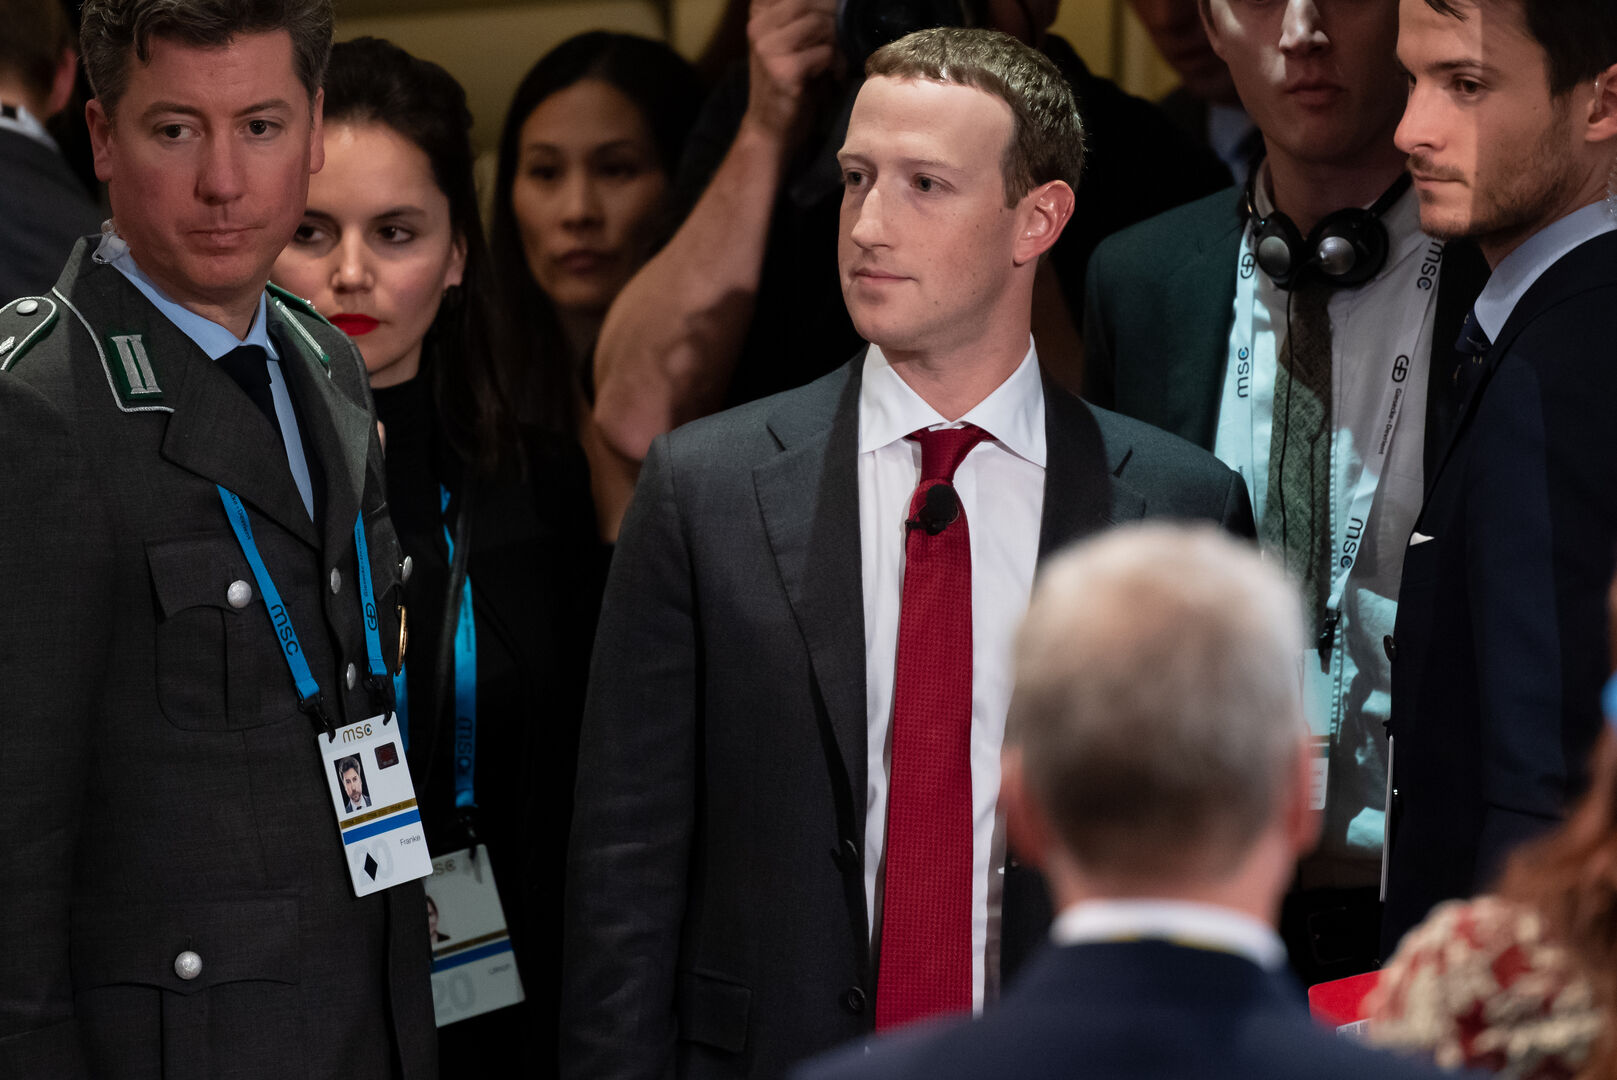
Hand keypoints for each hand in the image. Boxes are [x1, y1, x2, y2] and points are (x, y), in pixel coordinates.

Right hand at [742, 0, 836, 141]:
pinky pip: (825, 52)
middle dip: (835, 19)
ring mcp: (768, 48)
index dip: (821, 2)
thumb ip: (801, 17)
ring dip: (837, 42)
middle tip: (842, 41)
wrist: (768, 127)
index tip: (829, 15)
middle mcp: (758, 27)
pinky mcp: (784, 71)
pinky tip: (832, 77)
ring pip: (820, 24)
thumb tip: (836, 1)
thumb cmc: (785, 83)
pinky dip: (836, 64)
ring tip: (836, 61)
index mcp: (758, 15)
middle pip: (809, 2)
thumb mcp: (787, 42)